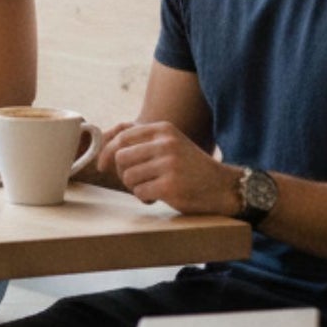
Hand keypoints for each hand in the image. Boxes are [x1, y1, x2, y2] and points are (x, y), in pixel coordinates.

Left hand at [102, 120, 238, 215]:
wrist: (223, 187)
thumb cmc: (189, 167)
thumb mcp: (169, 144)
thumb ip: (140, 141)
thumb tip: (102, 142)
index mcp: (163, 129)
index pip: (122, 136)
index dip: (106, 151)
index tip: (102, 165)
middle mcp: (166, 143)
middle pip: (120, 157)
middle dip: (122, 172)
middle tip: (136, 180)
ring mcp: (169, 164)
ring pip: (128, 176)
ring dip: (135, 187)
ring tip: (151, 187)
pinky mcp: (170, 185)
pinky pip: (139, 192)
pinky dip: (144, 197)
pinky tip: (158, 197)